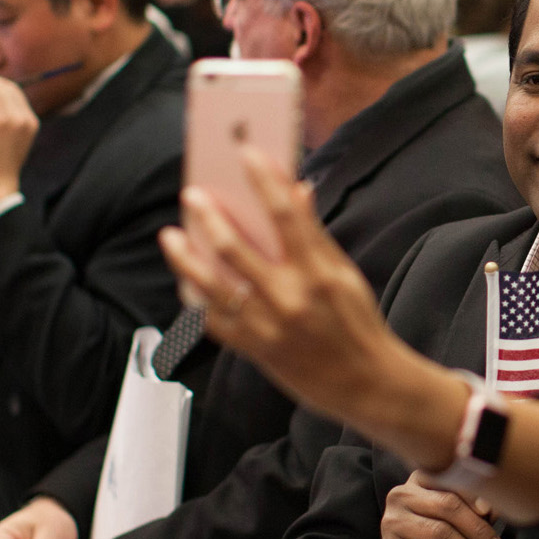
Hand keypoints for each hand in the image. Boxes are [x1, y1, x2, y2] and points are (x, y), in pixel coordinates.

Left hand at [162, 146, 463, 471]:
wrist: (367, 384)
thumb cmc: (358, 324)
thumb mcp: (346, 276)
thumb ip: (316, 236)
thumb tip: (297, 192)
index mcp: (319, 274)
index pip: (287, 216)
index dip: (264, 180)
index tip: (246, 153)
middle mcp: (290, 299)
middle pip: (235, 249)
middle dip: (208, 217)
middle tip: (191, 196)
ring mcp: (268, 327)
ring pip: (211, 286)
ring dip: (185, 257)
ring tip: (171, 236)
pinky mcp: (255, 351)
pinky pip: (212, 322)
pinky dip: (194, 299)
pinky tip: (185, 281)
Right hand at [366, 473, 504, 538]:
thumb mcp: (457, 528)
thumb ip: (475, 513)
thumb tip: (499, 508)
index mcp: (418, 482)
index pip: (449, 479)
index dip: (474, 495)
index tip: (491, 512)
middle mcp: (400, 497)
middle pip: (447, 505)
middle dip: (478, 529)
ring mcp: (392, 524)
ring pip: (441, 533)